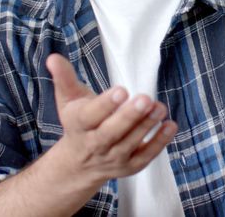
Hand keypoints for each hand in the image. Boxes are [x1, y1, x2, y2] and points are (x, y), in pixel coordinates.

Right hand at [46, 54, 176, 185]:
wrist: (79, 163)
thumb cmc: (78, 123)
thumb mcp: (68, 100)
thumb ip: (64, 78)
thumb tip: (54, 58)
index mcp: (79, 125)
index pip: (90, 116)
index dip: (105, 104)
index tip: (121, 90)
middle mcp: (95, 144)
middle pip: (111, 133)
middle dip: (129, 116)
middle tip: (145, 99)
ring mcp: (113, 158)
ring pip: (130, 144)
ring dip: (146, 126)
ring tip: (159, 107)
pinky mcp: (129, 166)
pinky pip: (145, 156)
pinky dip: (159, 143)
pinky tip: (170, 125)